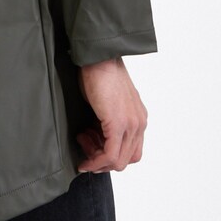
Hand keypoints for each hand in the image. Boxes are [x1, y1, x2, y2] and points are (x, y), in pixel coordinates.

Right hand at [75, 56, 147, 173]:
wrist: (98, 59)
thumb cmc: (99, 74)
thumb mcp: (109, 103)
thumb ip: (108, 121)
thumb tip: (96, 138)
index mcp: (138, 118)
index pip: (131, 151)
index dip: (111, 156)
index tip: (92, 148)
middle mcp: (139, 123)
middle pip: (126, 159)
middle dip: (102, 160)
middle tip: (85, 147)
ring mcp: (131, 125)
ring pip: (118, 161)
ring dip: (97, 160)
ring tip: (82, 142)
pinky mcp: (118, 124)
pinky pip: (110, 154)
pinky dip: (96, 161)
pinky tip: (84, 160)